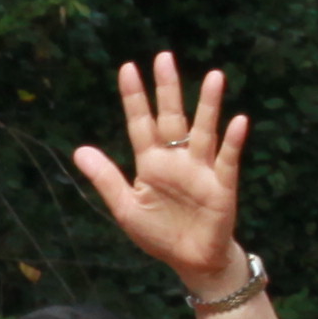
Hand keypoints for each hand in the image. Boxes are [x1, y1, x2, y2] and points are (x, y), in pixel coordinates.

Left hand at [68, 53, 249, 291]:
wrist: (191, 261)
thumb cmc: (159, 234)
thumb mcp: (126, 208)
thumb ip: (106, 179)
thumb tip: (79, 150)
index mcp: (151, 163)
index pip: (140, 123)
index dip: (134, 98)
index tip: (127, 68)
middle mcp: (177, 160)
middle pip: (172, 117)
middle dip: (168, 89)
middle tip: (163, 57)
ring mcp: (201, 170)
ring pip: (204, 131)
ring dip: (209, 105)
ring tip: (214, 76)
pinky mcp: (222, 186)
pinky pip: (227, 160)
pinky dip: (232, 142)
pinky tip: (238, 121)